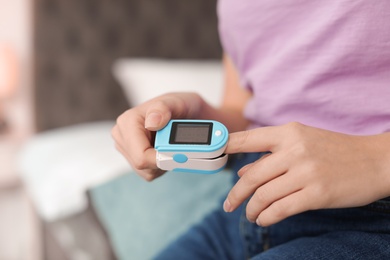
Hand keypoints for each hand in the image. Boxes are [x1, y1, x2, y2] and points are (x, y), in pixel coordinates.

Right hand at [112, 92, 204, 180]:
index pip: (141, 156)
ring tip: (172, 146)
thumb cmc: (181, 106)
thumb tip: (151, 123)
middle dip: (164, 161)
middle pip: (143, 166)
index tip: (179, 157)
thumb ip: (162, 109)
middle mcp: (123, 136)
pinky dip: (162, 166)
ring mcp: (127, 149)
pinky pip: (150, 173)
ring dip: (164, 164)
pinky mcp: (134, 159)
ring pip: (147, 172)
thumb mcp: (176, 102)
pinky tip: (167, 151)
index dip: (161, 160)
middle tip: (180, 148)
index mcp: (128, 121)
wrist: (188, 114)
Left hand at [223, 122, 389, 225]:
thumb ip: (270, 156)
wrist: (374, 161)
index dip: (226, 147)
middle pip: (251, 176)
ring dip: (251, 209)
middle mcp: (295, 150)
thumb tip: (241, 171)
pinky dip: (267, 217)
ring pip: (264, 195)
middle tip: (228, 205)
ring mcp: (306, 172)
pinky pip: (281, 209)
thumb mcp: (302, 143)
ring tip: (249, 215)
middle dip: (235, 194)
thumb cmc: (335, 150)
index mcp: (289, 133)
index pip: (248, 138)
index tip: (211, 156)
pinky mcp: (317, 193)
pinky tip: (264, 219)